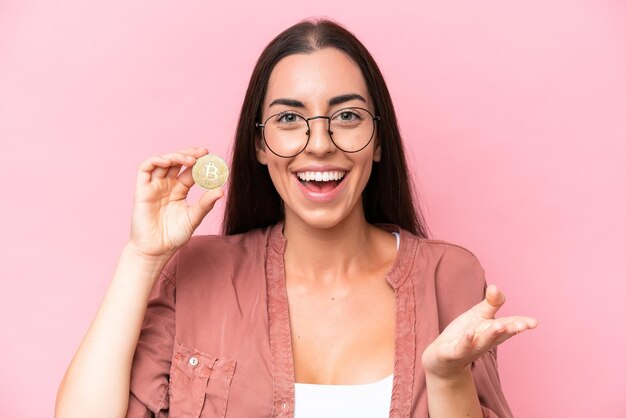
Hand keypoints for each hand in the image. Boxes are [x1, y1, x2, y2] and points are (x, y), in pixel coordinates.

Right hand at [129, 147, 223, 257]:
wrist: (156, 250)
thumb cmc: (174, 236)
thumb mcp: (193, 218)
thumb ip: (205, 204)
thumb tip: (221, 190)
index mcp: (179, 190)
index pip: (189, 171)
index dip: (199, 163)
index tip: (211, 158)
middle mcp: (166, 185)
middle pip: (176, 163)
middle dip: (189, 155)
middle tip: (203, 153)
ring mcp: (153, 186)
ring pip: (162, 162)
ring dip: (175, 156)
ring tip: (190, 160)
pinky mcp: (141, 190)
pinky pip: (145, 169)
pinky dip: (155, 161)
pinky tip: (168, 161)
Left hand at [421, 284, 537, 379]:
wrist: (443, 358)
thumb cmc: (466, 334)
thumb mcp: (479, 315)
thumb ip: (490, 302)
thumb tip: (495, 287)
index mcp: (493, 331)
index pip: (509, 325)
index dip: (521, 323)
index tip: (534, 322)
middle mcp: (485, 341)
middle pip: (499, 334)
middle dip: (511, 329)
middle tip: (523, 324)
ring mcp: (470, 348)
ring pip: (482, 341)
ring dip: (491, 334)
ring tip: (500, 326)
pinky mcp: (453, 353)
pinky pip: (461, 348)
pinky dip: (466, 341)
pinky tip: (470, 332)